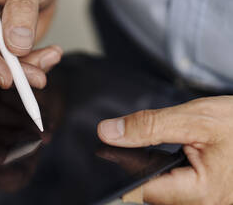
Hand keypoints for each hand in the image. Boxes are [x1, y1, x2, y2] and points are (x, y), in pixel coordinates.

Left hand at [97, 96, 232, 204]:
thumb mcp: (195, 118)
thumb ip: (150, 126)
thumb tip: (110, 132)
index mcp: (202, 192)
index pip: (143, 190)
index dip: (123, 169)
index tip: (108, 152)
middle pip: (150, 194)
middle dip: (139, 168)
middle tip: (141, 143)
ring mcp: (206, 203)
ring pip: (162, 192)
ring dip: (153, 171)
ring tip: (161, 148)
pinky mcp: (205, 196)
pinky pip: (175, 189)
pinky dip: (165, 172)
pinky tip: (168, 157)